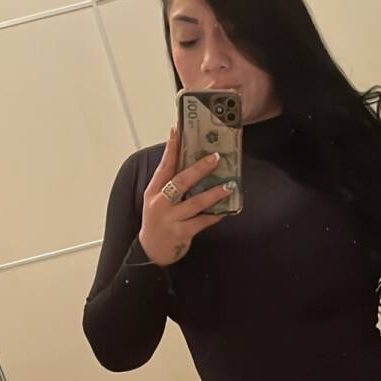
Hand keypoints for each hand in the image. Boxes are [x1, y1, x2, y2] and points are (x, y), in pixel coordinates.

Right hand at [138, 127, 232, 266]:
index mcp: (154, 191)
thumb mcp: (158, 200)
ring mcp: (170, 219)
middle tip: (215, 157)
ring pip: (195, 202)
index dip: (171, 148)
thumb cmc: (159, 221)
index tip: (177, 130)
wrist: (151, 251)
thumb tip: (193, 164)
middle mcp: (160, 203)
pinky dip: (214, 215)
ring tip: (229, 185)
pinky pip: (202, 222)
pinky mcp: (181, 233)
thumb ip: (170, 184)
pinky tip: (226, 210)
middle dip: (199, 168)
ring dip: (214, 193)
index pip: (164, 166)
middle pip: (181, 181)